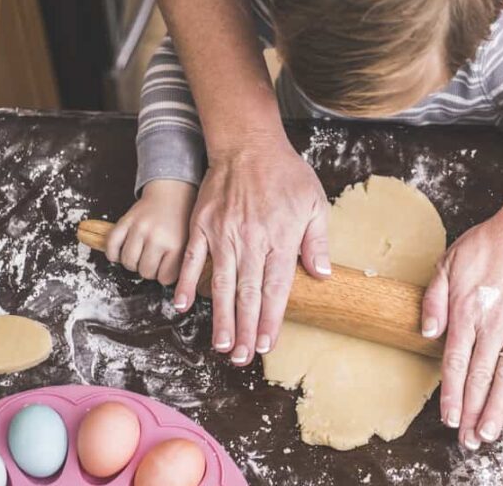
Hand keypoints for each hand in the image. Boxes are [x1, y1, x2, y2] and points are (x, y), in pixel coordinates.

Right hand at [105, 180, 196, 286]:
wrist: (172, 193)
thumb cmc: (181, 221)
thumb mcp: (189, 243)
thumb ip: (181, 265)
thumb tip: (178, 295)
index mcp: (177, 245)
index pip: (164, 279)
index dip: (164, 275)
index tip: (166, 266)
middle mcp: (157, 237)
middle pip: (145, 272)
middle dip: (149, 269)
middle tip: (154, 259)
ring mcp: (139, 229)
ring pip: (127, 262)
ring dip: (132, 262)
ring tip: (141, 253)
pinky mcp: (125, 221)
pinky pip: (112, 246)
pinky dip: (113, 253)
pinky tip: (122, 251)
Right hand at [176, 134, 330, 366]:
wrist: (248, 144)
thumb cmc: (285, 174)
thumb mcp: (314, 203)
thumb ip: (317, 241)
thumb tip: (321, 275)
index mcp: (281, 238)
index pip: (276, 288)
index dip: (270, 319)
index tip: (265, 344)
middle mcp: (251, 240)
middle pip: (248, 293)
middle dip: (244, 329)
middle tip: (240, 357)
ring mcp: (223, 233)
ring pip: (221, 283)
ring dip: (220, 317)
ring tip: (220, 345)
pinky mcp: (202, 225)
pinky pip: (191, 259)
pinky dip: (185, 283)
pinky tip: (181, 305)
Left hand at [421, 208, 502, 450]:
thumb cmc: (487, 244)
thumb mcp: (448, 262)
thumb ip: (434, 300)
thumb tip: (426, 333)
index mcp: (467, 312)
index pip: (456, 363)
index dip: (452, 394)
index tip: (449, 418)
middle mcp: (495, 325)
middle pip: (480, 377)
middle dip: (472, 412)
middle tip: (469, 440)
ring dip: (500, 408)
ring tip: (492, 433)